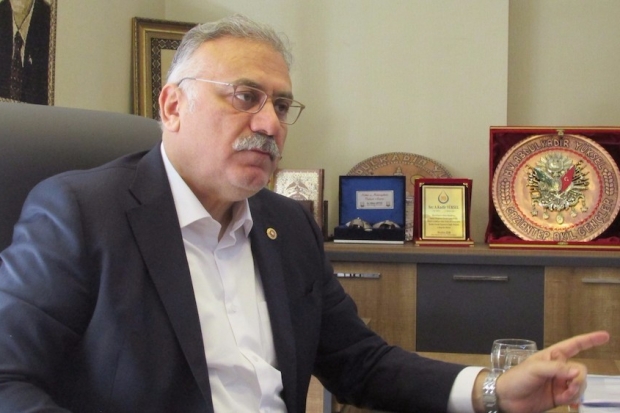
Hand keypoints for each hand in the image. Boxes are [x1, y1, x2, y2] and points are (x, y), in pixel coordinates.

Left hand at [493, 330, 609, 412]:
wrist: (507, 398)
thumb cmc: (517, 378)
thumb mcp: (534, 369)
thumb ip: (556, 369)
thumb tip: (578, 372)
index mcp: (552, 355)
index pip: (574, 345)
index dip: (590, 340)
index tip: (605, 336)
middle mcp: (558, 368)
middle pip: (581, 369)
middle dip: (579, 378)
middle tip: (570, 386)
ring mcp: (560, 382)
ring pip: (580, 384)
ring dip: (576, 390)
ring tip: (563, 396)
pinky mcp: (560, 397)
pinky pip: (575, 396)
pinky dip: (574, 399)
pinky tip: (568, 403)